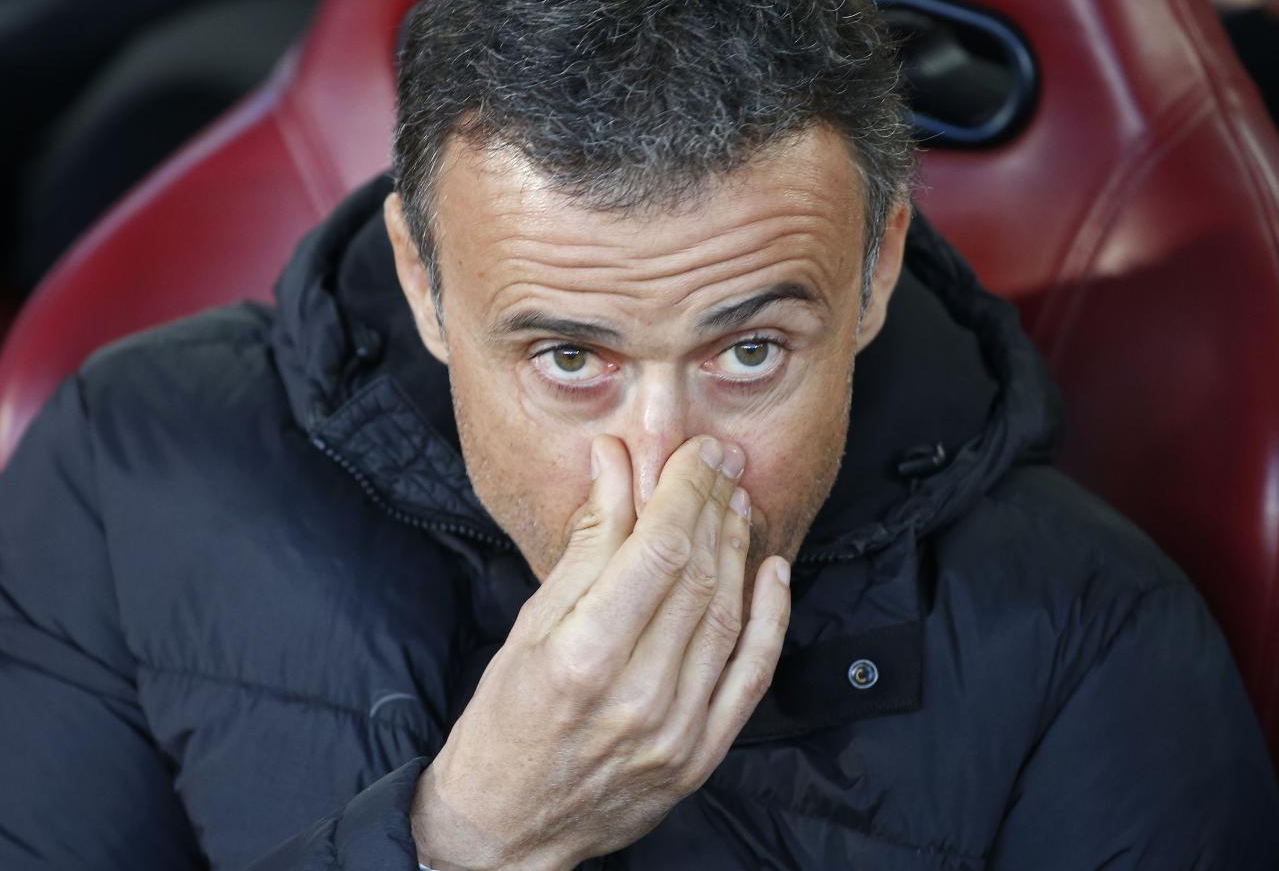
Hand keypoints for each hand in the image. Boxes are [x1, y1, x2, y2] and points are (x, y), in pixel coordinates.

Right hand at [410, 435, 791, 870]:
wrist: (509, 826)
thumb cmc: (506, 718)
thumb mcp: (528, 626)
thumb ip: (585, 545)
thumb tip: (615, 462)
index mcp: (583, 657)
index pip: (657, 551)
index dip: (686, 491)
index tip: (698, 452)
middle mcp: (637, 696)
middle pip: (697, 577)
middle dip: (715, 507)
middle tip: (723, 462)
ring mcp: (677, 732)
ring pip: (727, 618)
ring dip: (739, 551)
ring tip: (739, 503)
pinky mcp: (701, 756)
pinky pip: (750, 676)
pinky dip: (769, 619)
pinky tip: (772, 572)